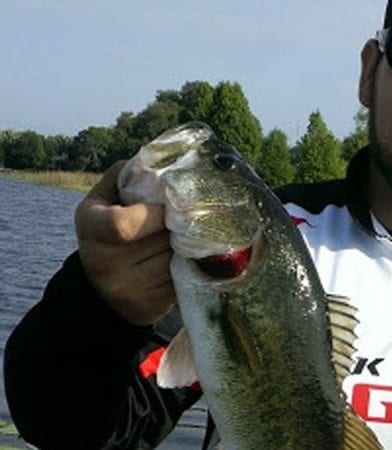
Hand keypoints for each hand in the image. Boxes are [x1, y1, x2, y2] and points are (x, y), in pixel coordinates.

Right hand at [75, 161, 174, 325]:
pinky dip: (190, 268)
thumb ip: (127, 177)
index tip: (169, 208)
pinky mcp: (148, 307)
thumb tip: (159, 157)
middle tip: (189, 220)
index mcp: (91, 229)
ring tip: (184, 240)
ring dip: (189, 248)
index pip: (123, 225)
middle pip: (162, 241)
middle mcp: (103, 264)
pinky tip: (184, 260)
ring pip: (176, 260)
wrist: (101, 287)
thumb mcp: (105, 200)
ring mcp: (126, 289)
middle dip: (181, 228)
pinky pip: (183, 281)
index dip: (155, 215)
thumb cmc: (109, 231)